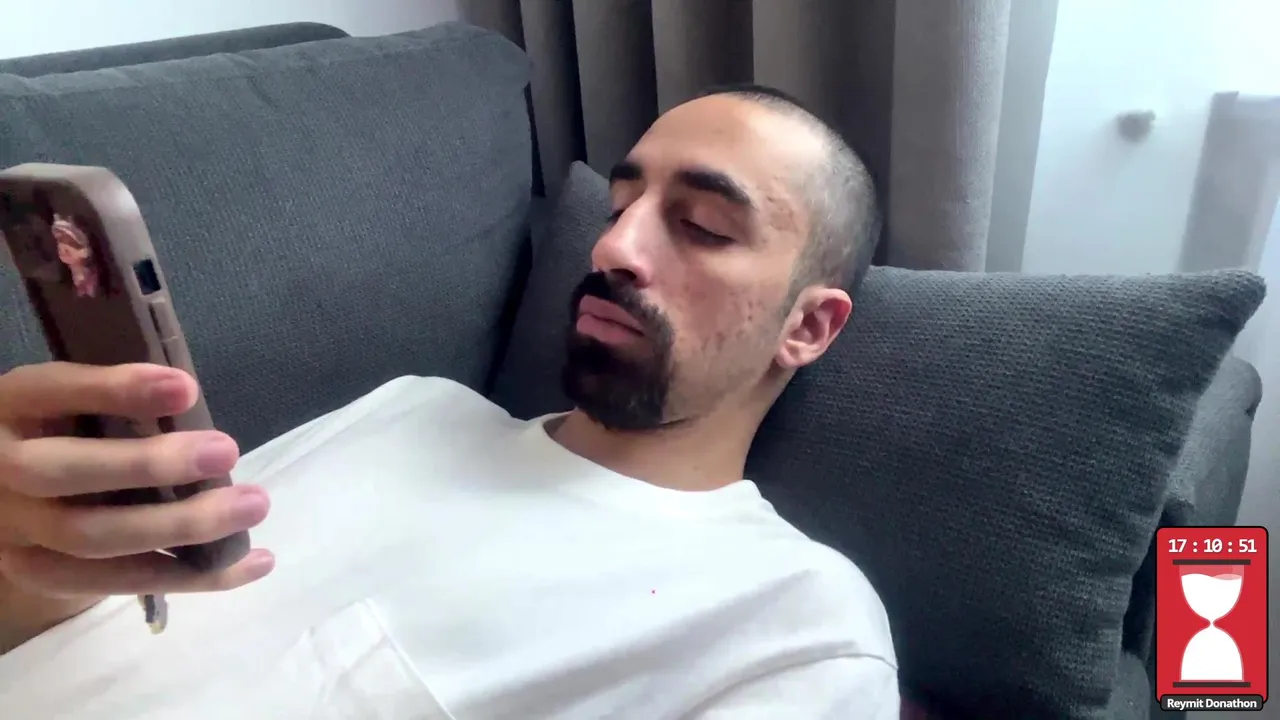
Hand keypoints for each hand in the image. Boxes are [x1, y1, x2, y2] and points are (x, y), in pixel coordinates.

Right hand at [0, 362, 273, 603]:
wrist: (10, 497)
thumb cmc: (64, 430)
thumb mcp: (72, 401)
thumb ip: (114, 401)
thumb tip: (192, 402)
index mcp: (10, 406)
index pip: (53, 390)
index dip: (114, 389)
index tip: (185, 387)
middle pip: (64, 473)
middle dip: (149, 464)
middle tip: (226, 450)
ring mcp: (15, 531)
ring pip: (92, 538)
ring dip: (181, 524)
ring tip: (253, 504)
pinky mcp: (44, 575)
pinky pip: (121, 582)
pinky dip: (195, 576)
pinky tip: (254, 561)